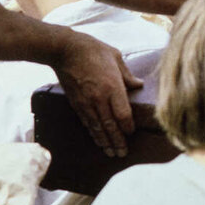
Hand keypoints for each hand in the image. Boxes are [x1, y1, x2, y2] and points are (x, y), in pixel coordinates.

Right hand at [52, 32, 139, 156]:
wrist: (65, 50)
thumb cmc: (93, 50)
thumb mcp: (115, 57)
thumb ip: (127, 74)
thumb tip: (139, 85)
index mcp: (112, 87)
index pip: (123, 115)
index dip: (128, 128)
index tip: (132, 133)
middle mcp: (99, 98)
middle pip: (111, 126)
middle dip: (117, 142)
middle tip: (123, 154)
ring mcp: (87, 103)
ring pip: (98, 128)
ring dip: (105, 142)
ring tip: (111, 153)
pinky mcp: (76, 104)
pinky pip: (87, 123)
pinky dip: (93, 134)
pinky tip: (98, 141)